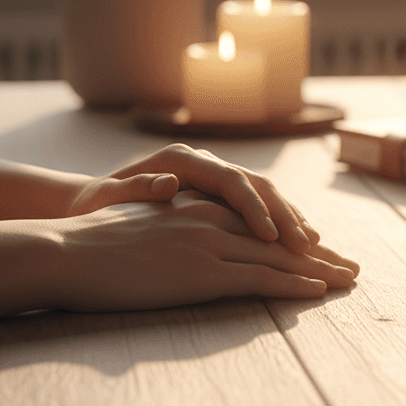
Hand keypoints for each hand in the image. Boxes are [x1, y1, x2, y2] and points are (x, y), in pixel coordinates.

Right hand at [53, 190, 358, 312]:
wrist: (68, 251)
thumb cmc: (93, 242)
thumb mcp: (140, 225)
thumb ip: (168, 224)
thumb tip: (178, 232)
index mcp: (200, 207)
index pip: (260, 221)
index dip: (293, 236)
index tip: (320, 248)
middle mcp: (213, 221)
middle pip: (279, 238)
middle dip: (319, 253)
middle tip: (351, 266)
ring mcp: (211, 246)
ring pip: (278, 258)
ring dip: (318, 270)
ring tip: (348, 280)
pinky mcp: (204, 273)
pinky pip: (260, 279)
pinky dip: (293, 285)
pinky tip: (318, 291)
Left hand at [66, 143, 319, 252]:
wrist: (90, 200)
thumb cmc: (96, 206)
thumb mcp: (107, 199)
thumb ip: (137, 190)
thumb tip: (170, 182)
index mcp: (182, 160)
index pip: (231, 182)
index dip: (256, 209)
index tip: (272, 237)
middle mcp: (204, 163)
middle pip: (257, 185)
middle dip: (286, 215)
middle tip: (309, 245)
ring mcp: (214, 176)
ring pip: (264, 194)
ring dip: (291, 219)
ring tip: (316, 245)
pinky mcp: (218, 194)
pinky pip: (257, 206)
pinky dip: (279, 223)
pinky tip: (298, 242)